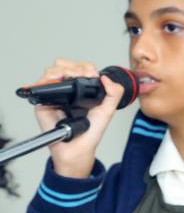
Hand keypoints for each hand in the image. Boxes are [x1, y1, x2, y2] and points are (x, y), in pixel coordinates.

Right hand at [32, 58, 124, 177]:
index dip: (85, 67)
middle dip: (73, 66)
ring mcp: (55, 94)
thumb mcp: (108, 110)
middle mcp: (67, 90)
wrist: (79, 147)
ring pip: (52, 71)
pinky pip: (41, 85)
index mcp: (82, 90)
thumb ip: (114, 93)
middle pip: (64, 65)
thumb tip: (106, 78)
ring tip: (71, 77)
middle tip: (80, 75)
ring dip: (63, 70)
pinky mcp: (43, 102)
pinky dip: (48, 79)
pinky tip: (58, 81)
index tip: (91, 74)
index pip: (80, 69)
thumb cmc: (91, 131)